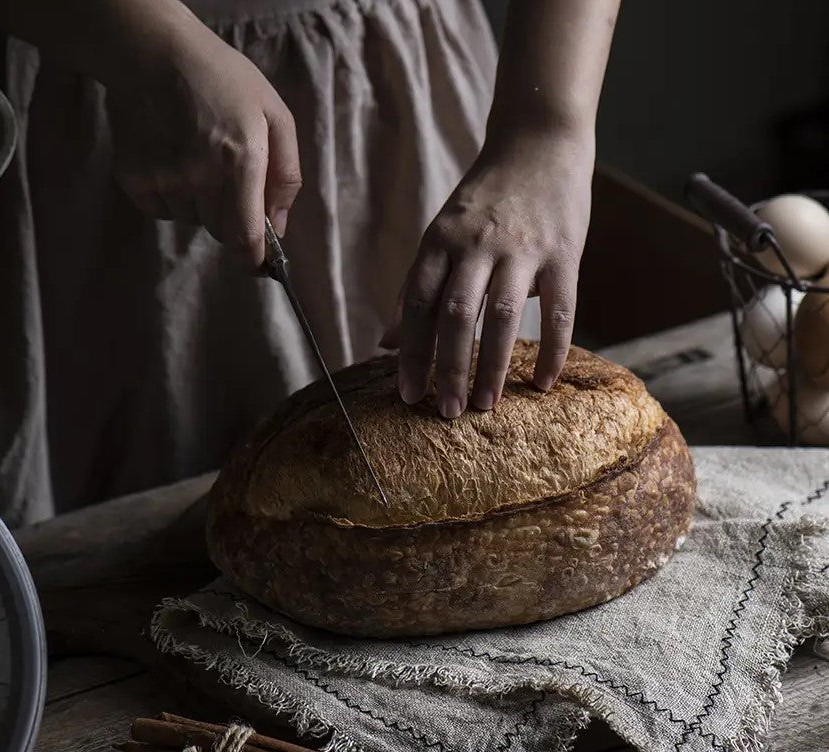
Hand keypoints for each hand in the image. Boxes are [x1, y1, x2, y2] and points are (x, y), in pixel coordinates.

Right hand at [105, 16, 300, 266]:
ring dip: (201, 204)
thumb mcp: (274, 115)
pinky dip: (172, 197)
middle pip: (221, 231)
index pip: (244, 235)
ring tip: (196, 157)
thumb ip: (286, 175)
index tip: (258, 266)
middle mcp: (200, 176)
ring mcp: (164, 179)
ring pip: (193, 220)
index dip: (253, 259)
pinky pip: (163, 211)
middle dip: (231, 218)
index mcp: (240, 161)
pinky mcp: (135, 179)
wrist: (152, 52)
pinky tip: (172, 160)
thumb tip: (278, 228)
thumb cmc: (223, 80)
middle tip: (226, 178)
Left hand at [383, 128, 592, 415]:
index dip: (411, 352)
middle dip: (448, 369)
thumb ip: (416, 287)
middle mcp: (477, 245)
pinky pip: (560, 310)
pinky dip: (552, 350)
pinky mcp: (564, 252)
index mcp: (441, 241)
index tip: (408, 394)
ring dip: (491, 366)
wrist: (539, 141)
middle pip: (456, 316)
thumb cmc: (484, 199)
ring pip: (502, 316)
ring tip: (484, 406)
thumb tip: (385, 342)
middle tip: (446, 412)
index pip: (417, 304)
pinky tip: (542, 383)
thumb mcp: (441, 234)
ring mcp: (522, 248)